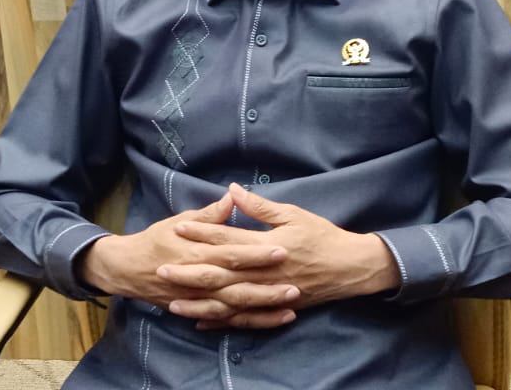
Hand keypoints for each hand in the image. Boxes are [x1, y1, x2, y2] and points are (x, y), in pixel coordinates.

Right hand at [77, 193, 296, 324]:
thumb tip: (232, 197)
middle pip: (237, 285)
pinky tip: (273, 320)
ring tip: (291, 306)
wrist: (127, 269)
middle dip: (266, 286)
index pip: (231, 253)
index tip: (281, 250)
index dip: (256, 253)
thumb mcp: (179, 221)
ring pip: (235, 307)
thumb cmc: (156, 241)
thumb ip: (208, 215)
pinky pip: (228, 320)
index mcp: (197, 253)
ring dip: (263, 308)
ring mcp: (198, 299)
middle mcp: (199, 279)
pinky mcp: (199, 311)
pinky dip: (250, 322)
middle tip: (296, 285)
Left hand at [167, 183, 399, 327]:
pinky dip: (221, 320)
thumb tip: (232, 190)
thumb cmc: (322, 236)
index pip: (227, 239)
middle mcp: (263, 272)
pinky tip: (200, 320)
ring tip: (172, 301)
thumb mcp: (293, 214)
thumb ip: (260, 206)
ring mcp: (267, 293)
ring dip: (199, 301)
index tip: (177, 228)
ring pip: (227, 301)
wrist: (350, 268)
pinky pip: (242, 318)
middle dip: (189, 271)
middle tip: (161, 269)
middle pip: (220, 273)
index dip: (201, 233)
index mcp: (266, 245)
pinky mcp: (272, 307)